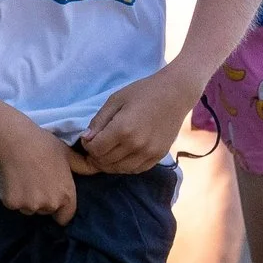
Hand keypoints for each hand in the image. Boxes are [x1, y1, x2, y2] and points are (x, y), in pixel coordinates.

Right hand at [0, 116, 83, 223]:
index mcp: (66, 195)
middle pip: (46, 211)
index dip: (59, 209)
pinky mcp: (12, 204)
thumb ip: (82, 166)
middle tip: (36, 180)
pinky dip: (11, 196)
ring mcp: (30, 205)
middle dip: (42, 201)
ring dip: (26, 199)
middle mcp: (50, 204)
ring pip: (28, 209)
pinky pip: (12, 204)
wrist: (16, 140)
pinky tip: (11, 179)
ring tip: (23, 178)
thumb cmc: (43, 144)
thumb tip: (95, 169)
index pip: (65, 217)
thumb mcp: (67, 153)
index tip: (52, 197)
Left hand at [78, 70, 193, 173]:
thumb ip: (99, 121)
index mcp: (123, 129)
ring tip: (108, 151)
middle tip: (96, 145)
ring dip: (109, 163)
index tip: (89, 138)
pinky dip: (125, 166)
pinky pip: (136, 170)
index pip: (95, 150)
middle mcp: (135, 145)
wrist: (175, 94)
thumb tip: (86, 139)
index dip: (87, 146)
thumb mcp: (115, 100)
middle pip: (106, 162)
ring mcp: (148, 153)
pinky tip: (122, 155)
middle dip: (96, 156)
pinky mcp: (158, 157)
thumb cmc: (143, 92)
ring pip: (120, 169)